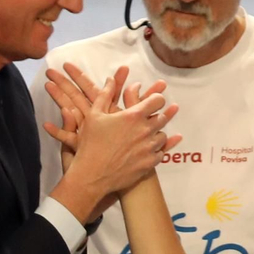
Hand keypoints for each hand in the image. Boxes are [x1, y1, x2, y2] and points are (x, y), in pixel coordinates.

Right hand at [43, 66, 180, 220]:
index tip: (153, 101)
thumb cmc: (91, 143)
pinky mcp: (150, 163)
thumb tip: (111, 79)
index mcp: (134, 116)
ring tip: (144, 135)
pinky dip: (156, 150)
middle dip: (155, 116)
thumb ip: (105, 95)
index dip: (156, 98)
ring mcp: (150, 148)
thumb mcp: (94, 115)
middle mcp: (146, 130)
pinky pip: (161, 153)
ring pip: (162, 135)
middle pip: (162, 118)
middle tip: (146, 119)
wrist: (92, 174)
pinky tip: (148, 149)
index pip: (157, 101)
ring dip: (156, 133)